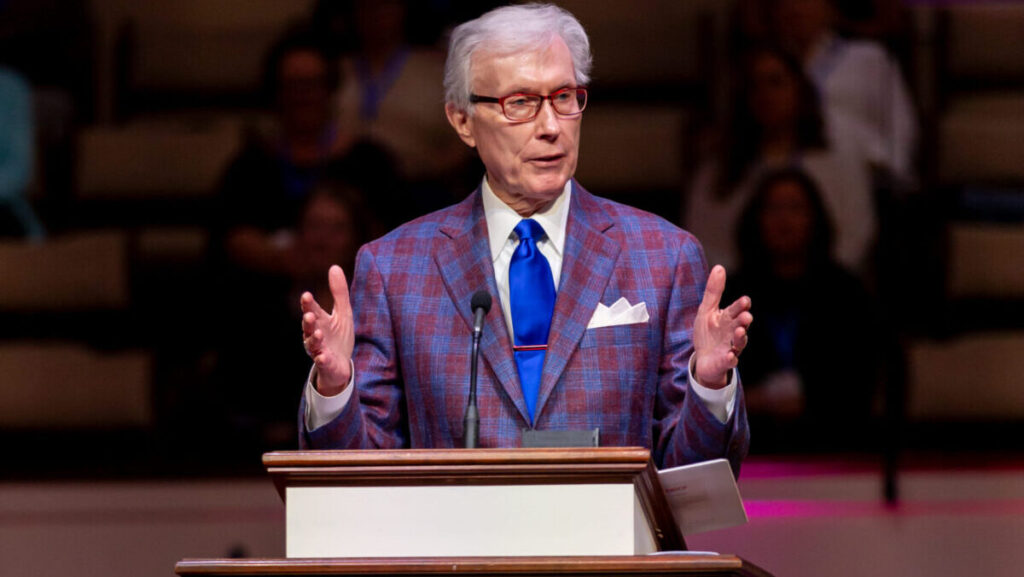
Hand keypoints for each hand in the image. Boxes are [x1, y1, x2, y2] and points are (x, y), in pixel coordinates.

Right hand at [300, 265, 354, 395]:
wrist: (341, 364)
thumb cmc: (339, 337)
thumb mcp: (343, 312)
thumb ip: (339, 292)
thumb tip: (334, 267)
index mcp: (320, 321)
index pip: (312, 309)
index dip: (309, 304)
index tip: (306, 295)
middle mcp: (316, 334)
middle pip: (309, 326)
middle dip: (308, 321)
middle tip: (309, 314)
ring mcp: (319, 349)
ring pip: (313, 344)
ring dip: (315, 339)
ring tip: (319, 333)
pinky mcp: (325, 363)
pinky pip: (322, 361)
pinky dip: (321, 359)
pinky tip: (322, 357)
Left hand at [693, 265, 752, 388]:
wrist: (703, 359)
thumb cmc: (707, 333)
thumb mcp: (706, 310)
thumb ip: (713, 291)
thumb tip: (719, 267)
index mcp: (728, 318)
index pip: (736, 309)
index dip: (741, 305)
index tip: (745, 300)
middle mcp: (732, 332)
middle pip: (741, 325)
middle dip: (744, 320)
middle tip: (746, 316)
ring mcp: (730, 347)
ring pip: (739, 342)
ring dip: (741, 337)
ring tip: (740, 331)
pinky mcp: (725, 362)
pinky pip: (730, 361)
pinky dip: (731, 359)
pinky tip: (730, 356)